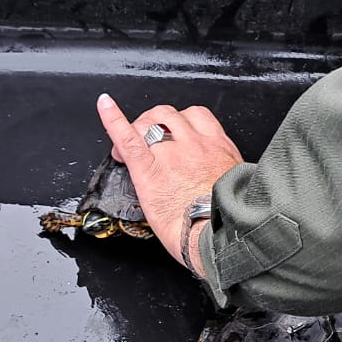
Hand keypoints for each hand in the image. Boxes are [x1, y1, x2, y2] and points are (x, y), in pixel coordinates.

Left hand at [96, 94, 243, 272]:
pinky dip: (112, 118)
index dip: (180, 120)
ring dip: (139, 126)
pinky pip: (127, 136)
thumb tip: (217, 181)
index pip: (196, 116)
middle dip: (155, 122)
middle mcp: (194, 145)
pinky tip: (104, 105)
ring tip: (131, 141)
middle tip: (147, 140)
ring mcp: (170, 155)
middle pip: (170, 115)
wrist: (219, 236)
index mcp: (218, 149)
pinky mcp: (148, 169)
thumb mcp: (237, 187)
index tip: (174, 131)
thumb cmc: (229, 220)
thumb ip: (223, 175)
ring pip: (150, 121)